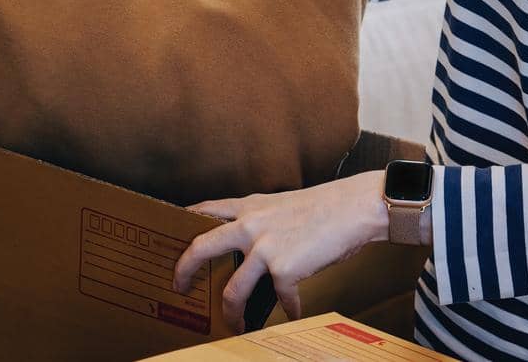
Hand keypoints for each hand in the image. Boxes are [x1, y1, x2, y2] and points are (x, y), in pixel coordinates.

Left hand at [171, 171, 386, 331]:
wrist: (355, 208)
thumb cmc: (326, 206)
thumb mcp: (284, 204)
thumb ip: (262, 219)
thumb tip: (250, 244)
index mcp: (251, 207)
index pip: (206, 210)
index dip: (184, 221)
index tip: (172, 236)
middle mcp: (251, 226)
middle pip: (202, 248)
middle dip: (183, 271)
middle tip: (179, 286)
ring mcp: (266, 249)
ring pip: (233, 290)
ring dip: (232, 313)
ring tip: (236, 324)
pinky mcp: (285, 270)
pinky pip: (280, 300)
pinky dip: (290, 310)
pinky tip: (295, 313)